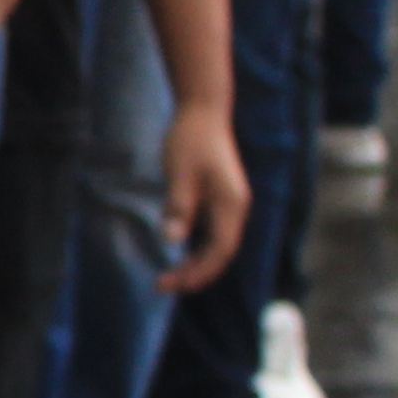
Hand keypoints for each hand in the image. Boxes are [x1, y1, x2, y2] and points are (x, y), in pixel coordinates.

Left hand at [154, 99, 251, 292]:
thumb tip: (171, 239)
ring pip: (217, 246)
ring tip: (168, 278)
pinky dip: (197, 249)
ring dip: (195, 264)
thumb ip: (178, 206)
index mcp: (231, 204)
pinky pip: (212, 234)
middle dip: (195, 274)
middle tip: (162, 285)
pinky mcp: (220, 200)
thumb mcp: (180, 173)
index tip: (171, 284)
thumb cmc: (191, 140)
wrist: (203, 112)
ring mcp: (230, 205)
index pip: (220, 251)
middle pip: (221, 254)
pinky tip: (178, 256)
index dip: (198, 272)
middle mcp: (235, 208)